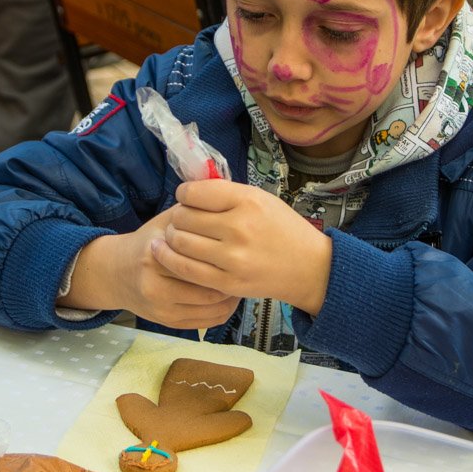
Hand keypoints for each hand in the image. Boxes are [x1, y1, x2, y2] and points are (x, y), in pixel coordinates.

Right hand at [64, 205, 240, 329]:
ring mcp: (162, 310)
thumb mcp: (165, 222)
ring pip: (212, 309)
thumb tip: (224, 207)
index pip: (200, 261)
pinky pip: (206, 322)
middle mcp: (156, 287)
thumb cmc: (148, 243)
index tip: (239, 247)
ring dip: (231, 297)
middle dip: (232, 280)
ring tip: (239, 281)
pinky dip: (223, 311)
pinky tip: (228, 297)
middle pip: (209, 289)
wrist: (118, 273)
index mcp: (155, 257)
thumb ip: (191, 214)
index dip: (225, 255)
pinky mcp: (168, 323)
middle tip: (245, 268)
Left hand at [154, 181, 333, 314]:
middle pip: (184, 217)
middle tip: (182, 219)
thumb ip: (225, 193)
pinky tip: (164, 252)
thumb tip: (189, 190)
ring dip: (170, 237)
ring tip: (174, 235)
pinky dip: (169, 258)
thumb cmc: (283, 228)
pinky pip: (185, 269)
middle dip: (177, 216)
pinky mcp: (227, 282)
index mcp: (247, 201)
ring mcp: (232, 258)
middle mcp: (238, 228)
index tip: (186, 198)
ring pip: (179, 242)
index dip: (184, 194)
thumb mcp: (261, 198)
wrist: (308, 267)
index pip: (195, 192)